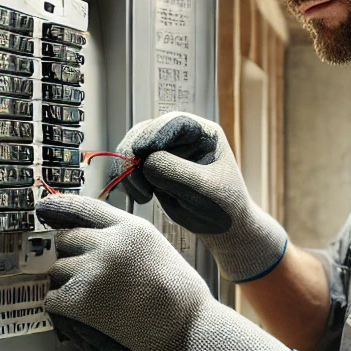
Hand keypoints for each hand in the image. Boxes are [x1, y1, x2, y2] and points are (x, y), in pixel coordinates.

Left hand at [37, 193, 297, 350]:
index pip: (85, 207)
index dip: (60, 206)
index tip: (44, 207)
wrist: (187, 336)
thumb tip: (91, 238)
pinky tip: (90, 319)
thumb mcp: (157, 251)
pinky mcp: (75, 301)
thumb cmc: (180, 301)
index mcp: (130, 229)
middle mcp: (107, 244)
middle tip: (94, 281)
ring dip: (69, 287)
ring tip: (101, 305)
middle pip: (65, 240)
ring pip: (57, 272)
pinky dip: (64, 312)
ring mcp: (89, 272)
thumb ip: (124, 239)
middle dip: (73, 258)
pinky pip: (52, 300)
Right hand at [113, 112, 287, 282]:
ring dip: (128, 170)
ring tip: (142, 195)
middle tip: (135, 180)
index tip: (140, 151)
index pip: (175, 122)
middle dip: (134, 154)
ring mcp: (164, 153)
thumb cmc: (223, 205)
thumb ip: (176, 172)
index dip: (155, 133)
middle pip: (146, 132)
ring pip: (133, 149)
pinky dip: (127, 180)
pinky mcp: (152, 169)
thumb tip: (145, 161)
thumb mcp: (204, 188)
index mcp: (202, 133)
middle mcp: (181, 138)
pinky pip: (130, 168)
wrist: (222, 227)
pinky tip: (140, 197)